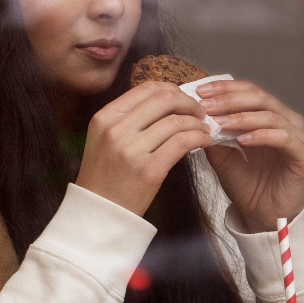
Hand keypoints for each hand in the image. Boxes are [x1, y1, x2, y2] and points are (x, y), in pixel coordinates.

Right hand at [76, 81, 212, 215]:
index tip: (183, 99)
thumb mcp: (103, 140)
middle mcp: (115, 130)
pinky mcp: (149, 170)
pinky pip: (182, 142)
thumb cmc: (104, 178)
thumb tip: (165, 100)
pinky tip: (203, 141)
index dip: (172, 89)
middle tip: (199, 112)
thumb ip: (127, 119)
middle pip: (164, 99)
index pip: (145, 88)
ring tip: (204, 129)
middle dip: (188, 103)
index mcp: (104, 118)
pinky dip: (198, 137)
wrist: (99, 214)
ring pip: (176, 121)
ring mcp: (131, 150)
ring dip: (197, 122)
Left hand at [195, 80, 303, 232]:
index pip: (249, 91)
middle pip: (260, 98)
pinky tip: (242, 140)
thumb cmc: (244, 183)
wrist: (259, 215)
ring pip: (271, 116)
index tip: (199, 91)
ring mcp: (298, 137)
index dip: (225, 89)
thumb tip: (196, 110)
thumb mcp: (221, 153)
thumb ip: (213, 131)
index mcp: (269, 115)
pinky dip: (262, 136)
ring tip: (219, 123)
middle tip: (206, 105)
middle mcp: (287, 121)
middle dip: (230, 100)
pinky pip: (284, 138)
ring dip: (242, 118)